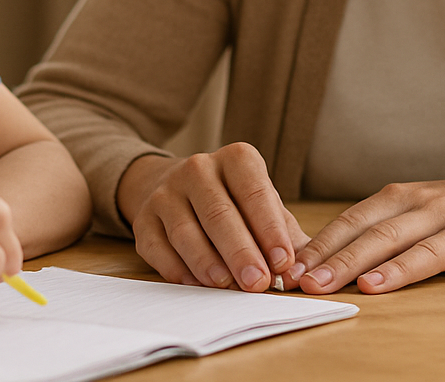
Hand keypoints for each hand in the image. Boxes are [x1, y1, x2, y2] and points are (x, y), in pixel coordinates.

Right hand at [118, 144, 309, 291]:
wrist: (179, 187)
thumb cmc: (235, 202)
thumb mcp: (264, 206)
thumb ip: (286, 236)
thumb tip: (300, 272)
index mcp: (236, 159)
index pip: (254, 192)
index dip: (269, 229)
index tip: (283, 262)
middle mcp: (198, 168)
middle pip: (219, 213)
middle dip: (241, 252)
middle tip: (258, 283)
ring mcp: (167, 192)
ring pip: (186, 231)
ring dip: (208, 262)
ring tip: (227, 286)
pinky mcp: (145, 218)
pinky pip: (158, 247)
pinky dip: (177, 268)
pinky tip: (195, 284)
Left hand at [290, 172, 444, 294]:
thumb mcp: (418, 220)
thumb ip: (384, 237)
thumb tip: (332, 265)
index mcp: (393, 198)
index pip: (344, 221)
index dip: (313, 243)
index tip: (282, 266)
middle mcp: (410, 201)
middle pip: (356, 228)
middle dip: (320, 255)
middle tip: (290, 279)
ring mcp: (437, 215)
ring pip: (384, 240)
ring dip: (348, 263)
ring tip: (321, 284)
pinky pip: (426, 255)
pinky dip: (397, 270)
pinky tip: (375, 285)